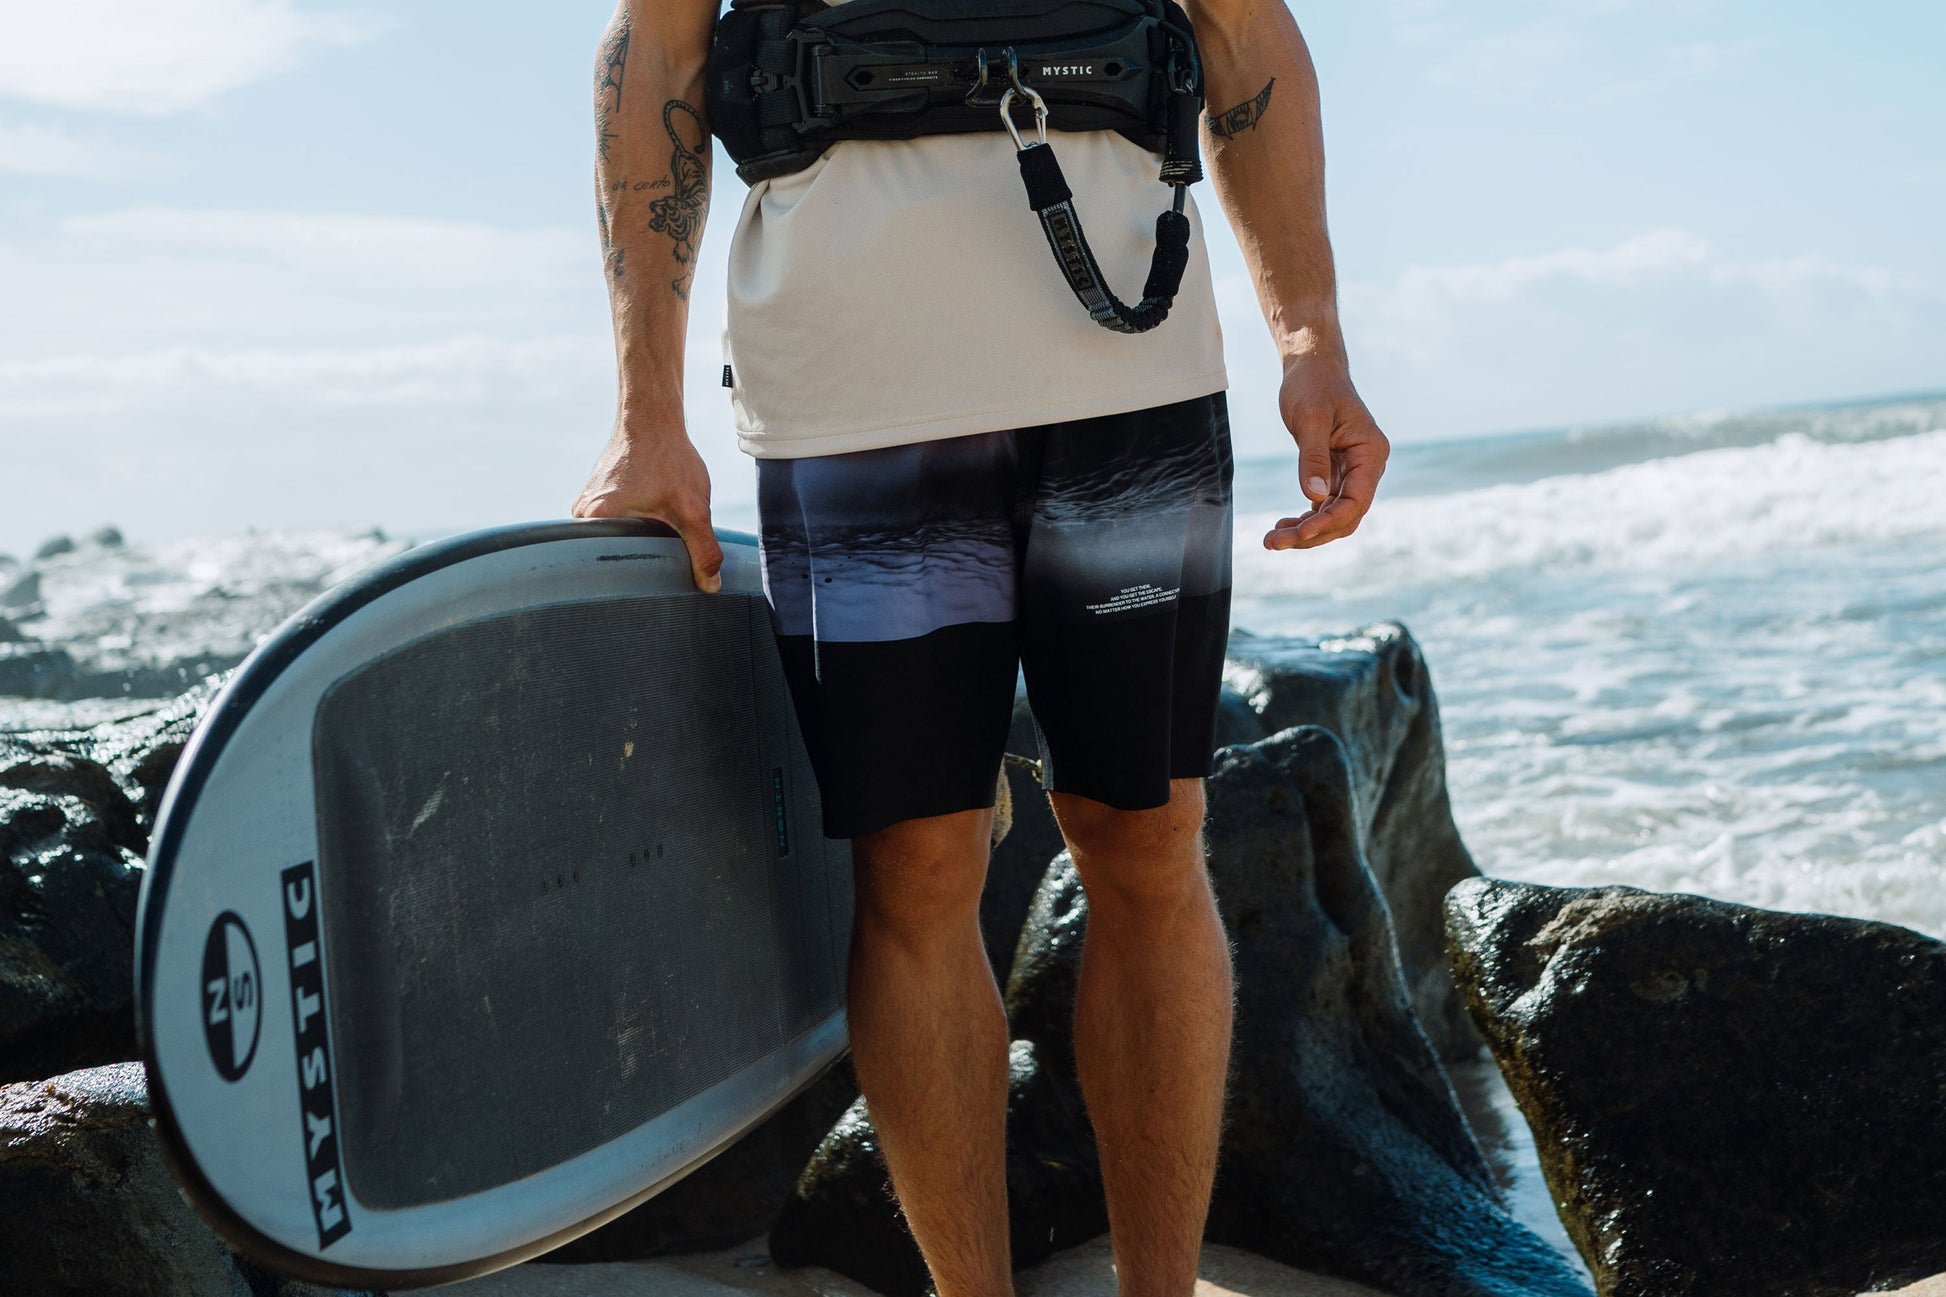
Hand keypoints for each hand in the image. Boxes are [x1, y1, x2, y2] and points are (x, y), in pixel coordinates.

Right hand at [572, 415, 723, 592]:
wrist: (653, 418)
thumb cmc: (667, 457)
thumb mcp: (692, 509)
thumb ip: (704, 549)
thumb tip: (711, 586)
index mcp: (595, 521)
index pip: (611, 570)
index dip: (639, 581)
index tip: (658, 587)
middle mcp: (583, 516)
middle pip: (615, 557)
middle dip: (642, 564)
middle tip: (665, 568)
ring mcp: (588, 506)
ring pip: (617, 542)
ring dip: (641, 545)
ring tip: (661, 543)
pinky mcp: (599, 498)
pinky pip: (617, 527)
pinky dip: (638, 530)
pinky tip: (654, 526)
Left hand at [1264, 350, 1388, 549]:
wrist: (1312, 367)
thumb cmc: (1313, 386)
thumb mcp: (1310, 419)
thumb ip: (1313, 458)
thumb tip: (1313, 497)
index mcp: (1370, 453)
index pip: (1356, 501)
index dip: (1329, 522)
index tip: (1298, 534)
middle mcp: (1367, 466)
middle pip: (1346, 516)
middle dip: (1312, 534)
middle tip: (1272, 543)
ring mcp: (1353, 472)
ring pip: (1334, 515)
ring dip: (1305, 531)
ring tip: (1271, 540)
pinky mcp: (1336, 473)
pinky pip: (1324, 505)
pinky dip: (1305, 518)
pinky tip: (1281, 525)